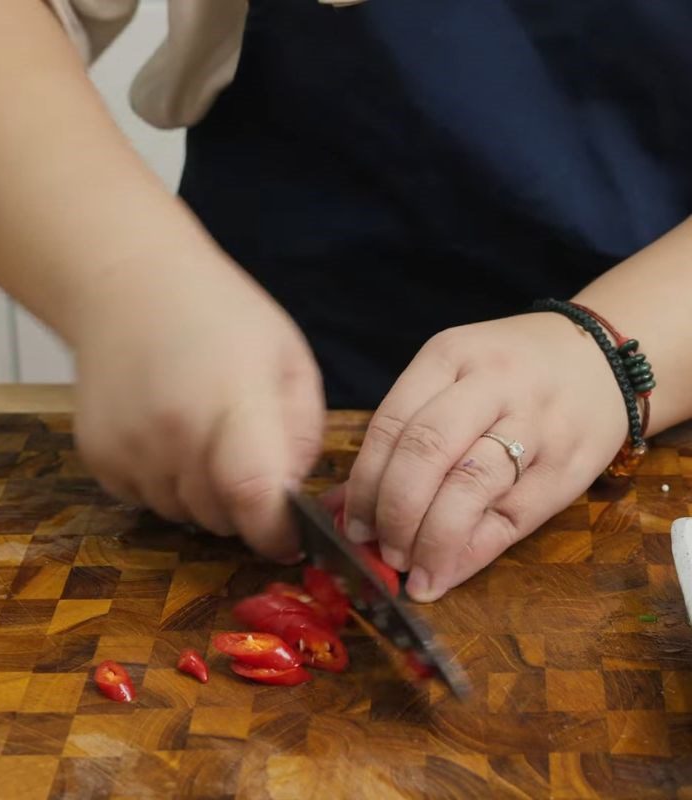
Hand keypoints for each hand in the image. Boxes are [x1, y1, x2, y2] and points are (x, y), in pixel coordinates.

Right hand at [71, 248, 324, 560]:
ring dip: (203, 496)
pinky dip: (165, 484)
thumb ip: (303, 433)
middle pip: (220, 516)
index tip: (290, 539)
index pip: (252, 494)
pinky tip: (167, 435)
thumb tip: (289, 495)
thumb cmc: (223, 316)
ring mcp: (127, 447)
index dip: (276, 533)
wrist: (130, 286)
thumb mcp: (288, 359)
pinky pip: (144, 500)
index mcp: (230, 401)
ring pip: (182, 514)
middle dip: (244, 507)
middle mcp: (172, 432)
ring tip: (203, 437)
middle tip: (247, 461)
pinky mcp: (96, 456)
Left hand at [344, 312, 627, 600]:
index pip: (392, 424)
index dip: (364, 484)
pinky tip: (444, 575)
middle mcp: (492, 385)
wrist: (603, 358)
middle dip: (394, 512)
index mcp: (450, 356)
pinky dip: (470, 555)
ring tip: (409, 569)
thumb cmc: (509, 373)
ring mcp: (536, 424)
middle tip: (380, 549)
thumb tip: (340, 506)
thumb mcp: (452, 377)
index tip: (351, 524)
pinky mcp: (568, 467)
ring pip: (469, 487)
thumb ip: (401, 435)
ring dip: (430, 540)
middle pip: (425, 453)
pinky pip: (511, 518)